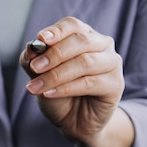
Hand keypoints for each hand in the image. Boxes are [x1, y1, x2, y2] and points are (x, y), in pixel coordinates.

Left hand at [19, 16, 132, 146]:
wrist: (73, 122)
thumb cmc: (57, 93)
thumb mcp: (39, 76)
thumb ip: (33, 61)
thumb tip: (31, 47)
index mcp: (84, 36)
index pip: (72, 25)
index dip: (57, 31)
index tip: (41, 39)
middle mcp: (101, 45)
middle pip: (80, 41)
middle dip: (54, 55)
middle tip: (34, 68)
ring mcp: (112, 63)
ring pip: (84, 62)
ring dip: (56, 75)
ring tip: (35, 88)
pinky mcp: (116, 84)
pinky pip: (89, 83)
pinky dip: (66, 88)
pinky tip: (49, 94)